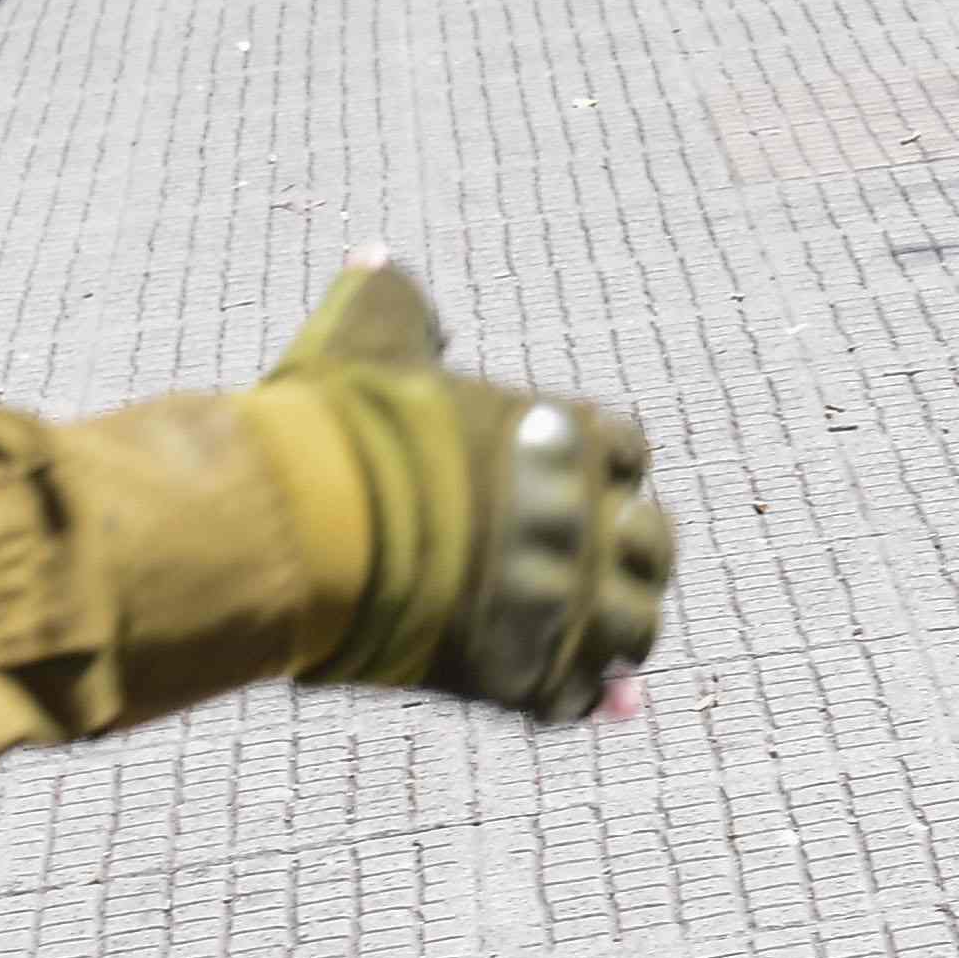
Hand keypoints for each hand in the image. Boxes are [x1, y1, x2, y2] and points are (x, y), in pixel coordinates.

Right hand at [269, 253, 674, 723]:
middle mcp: (588, 521)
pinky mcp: (526, 677)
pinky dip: (585, 698)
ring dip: (616, 628)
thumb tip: (375, 259)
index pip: (628, 449)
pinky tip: (580, 698)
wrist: (306, 533)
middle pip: (652, 543)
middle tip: (586, 558)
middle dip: (627, 549)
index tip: (568, 476)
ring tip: (581, 629)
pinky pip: (582, 698)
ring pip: (636, 628)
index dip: (601, 465)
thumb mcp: (366, 338)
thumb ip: (393, 301)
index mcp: (573, 435)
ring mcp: (564, 606)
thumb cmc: (338, 429)